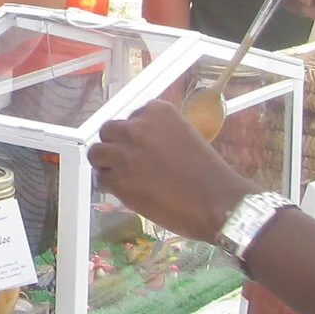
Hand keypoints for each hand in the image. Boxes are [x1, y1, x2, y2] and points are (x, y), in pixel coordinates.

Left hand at [88, 99, 255, 239]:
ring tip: (125, 178)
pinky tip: (130, 194)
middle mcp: (136, 127)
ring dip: (107, 165)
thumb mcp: (184, 136)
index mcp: (156, 111)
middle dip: (116, 146)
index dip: (134, 135)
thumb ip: (159, 133)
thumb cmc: (208, 173)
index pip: (130, 117)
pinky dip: (111, 187)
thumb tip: (140, 142)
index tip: (145, 149)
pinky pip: (101, 179)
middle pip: (108, 131)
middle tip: (130, 163)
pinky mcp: (118, 180)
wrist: (217, 202)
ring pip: (97, 153)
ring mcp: (124, 153)